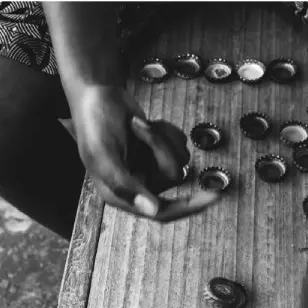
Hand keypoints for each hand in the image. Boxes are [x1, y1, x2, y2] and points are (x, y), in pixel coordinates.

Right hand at [71, 85, 219, 220]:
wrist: (96, 94)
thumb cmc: (94, 124)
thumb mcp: (104, 156)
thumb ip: (125, 185)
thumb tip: (152, 211)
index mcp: (121, 196)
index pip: (162, 213)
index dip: (188, 207)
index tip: (213, 198)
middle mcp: (138, 188)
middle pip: (173, 177)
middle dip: (159, 147)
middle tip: (138, 125)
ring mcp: (151, 170)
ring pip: (179, 161)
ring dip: (161, 137)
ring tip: (137, 123)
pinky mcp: (159, 154)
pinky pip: (179, 146)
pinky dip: (166, 131)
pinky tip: (146, 124)